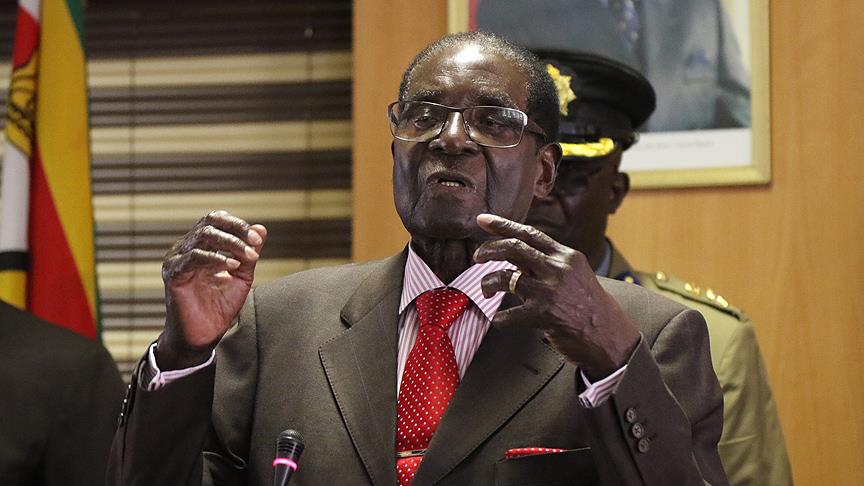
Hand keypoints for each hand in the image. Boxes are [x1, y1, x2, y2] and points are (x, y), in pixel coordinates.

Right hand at [157, 210, 266, 368]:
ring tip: (247, 257)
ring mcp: (177, 259)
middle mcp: (186, 248)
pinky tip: (230, 268)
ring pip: (203, 235)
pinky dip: (215, 258)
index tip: (257, 240)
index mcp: (201, 246)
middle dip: (236, 231)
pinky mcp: (173, 274)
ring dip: (230, 243)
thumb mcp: (242, 276)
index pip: (216, 220)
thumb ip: (249, 253)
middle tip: (255, 244)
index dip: (238, 225)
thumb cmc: (219, 307)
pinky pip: (193, 257)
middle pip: (210, 223)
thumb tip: (261, 228)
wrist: (203, 336)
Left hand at [474, 213, 638, 378]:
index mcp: (565, 256)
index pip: (529, 233)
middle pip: (513, 249)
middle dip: (488, 250)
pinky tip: (500, 319)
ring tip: (485, 290)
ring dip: (487, 283)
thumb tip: (517, 255)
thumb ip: (549, 263)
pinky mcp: (544, 315)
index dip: (502, 225)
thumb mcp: (575, 274)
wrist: (609, 335)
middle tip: (477, 256)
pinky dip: (499, 318)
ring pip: (504, 278)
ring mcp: (550, 291)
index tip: (482, 221)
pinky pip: (508, 315)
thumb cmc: (589, 306)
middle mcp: (557, 269)